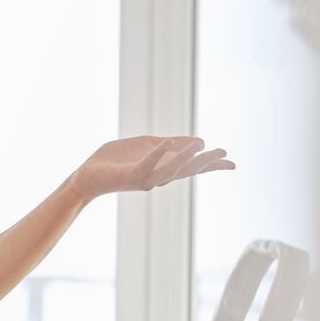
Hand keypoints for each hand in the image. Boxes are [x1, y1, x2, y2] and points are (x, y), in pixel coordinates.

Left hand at [69, 135, 233, 199]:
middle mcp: (157, 177)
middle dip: (205, 163)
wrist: (87, 175)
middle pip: (186, 170)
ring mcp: (144, 178)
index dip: (211, 165)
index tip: (232, 163)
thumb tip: (198, 142)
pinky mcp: (129, 176)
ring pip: (170, 170)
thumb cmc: (115, 161)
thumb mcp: (148, 146)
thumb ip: (170, 145)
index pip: (191, 167)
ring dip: (185, 158)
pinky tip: (166, 142)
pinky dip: (156, 155)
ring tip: (201, 146)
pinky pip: (146, 165)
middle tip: (225, 155)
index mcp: (162, 169)